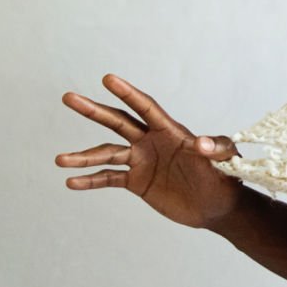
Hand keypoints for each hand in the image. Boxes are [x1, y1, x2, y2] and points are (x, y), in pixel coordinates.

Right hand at [55, 73, 244, 229]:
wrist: (217, 207)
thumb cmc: (225, 178)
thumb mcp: (226, 161)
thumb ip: (216, 149)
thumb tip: (200, 143)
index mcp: (171, 132)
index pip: (146, 108)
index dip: (128, 94)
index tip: (108, 79)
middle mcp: (151, 142)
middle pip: (118, 123)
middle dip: (95, 110)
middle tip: (69, 98)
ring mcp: (142, 161)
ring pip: (107, 154)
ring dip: (84, 157)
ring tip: (60, 160)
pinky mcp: (137, 182)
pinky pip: (109, 178)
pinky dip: (91, 180)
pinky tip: (71, 182)